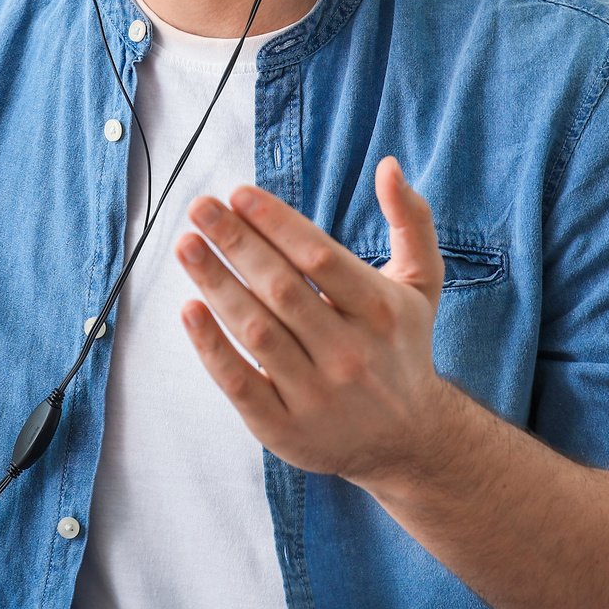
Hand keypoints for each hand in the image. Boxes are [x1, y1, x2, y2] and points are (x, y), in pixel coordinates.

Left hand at [175, 155, 455, 485]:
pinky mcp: (286, 430)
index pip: (320, 258)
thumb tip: (389, 166)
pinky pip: (240, 384)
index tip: (238, 194)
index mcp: (379, 311)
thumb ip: (412, 221)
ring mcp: (316, 395)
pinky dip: (212, 348)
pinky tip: (189, 310)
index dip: (276, 223)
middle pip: (281, 289)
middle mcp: (349, 353)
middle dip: (236, 243)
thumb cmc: (403, 348)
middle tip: (200, 207)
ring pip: (256, 331)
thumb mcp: (422, 284)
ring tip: (187, 246)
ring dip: (215, 284)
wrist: (409, 442)